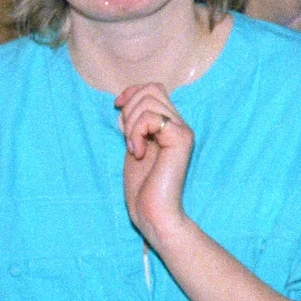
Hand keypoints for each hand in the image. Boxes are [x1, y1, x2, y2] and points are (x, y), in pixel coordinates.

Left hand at [116, 83, 193, 245]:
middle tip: (129, 139)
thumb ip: (134, 124)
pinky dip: (136, 133)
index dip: (131, 92)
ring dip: (131, 123)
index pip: (153, 88)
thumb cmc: (142, 186)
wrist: (154, 212)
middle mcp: (179, 124)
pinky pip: (150, 118)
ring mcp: (182, 130)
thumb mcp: (133, 145)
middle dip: (129, 109)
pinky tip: (138, 153)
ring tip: (134, 148)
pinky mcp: (181, 139)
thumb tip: (125, 101)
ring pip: (148, 100)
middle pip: (150, 89)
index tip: (117, 107)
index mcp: (169, 125)